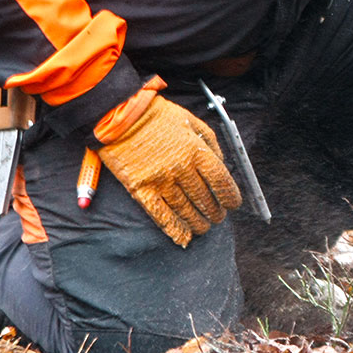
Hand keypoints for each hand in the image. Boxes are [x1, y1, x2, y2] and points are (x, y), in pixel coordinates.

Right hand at [93, 80, 241, 246]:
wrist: (120, 116)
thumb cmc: (157, 116)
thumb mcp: (192, 122)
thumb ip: (210, 144)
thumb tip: (221, 164)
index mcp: (196, 150)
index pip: (220, 181)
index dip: (230, 196)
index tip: (233, 203)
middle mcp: (180, 168)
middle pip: (204, 198)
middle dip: (214, 211)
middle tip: (218, 216)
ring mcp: (160, 181)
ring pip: (185, 209)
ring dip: (197, 221)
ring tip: (204, 226)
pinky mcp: (140, 189)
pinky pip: (160, 214)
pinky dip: (174, 228)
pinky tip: (183, 237)